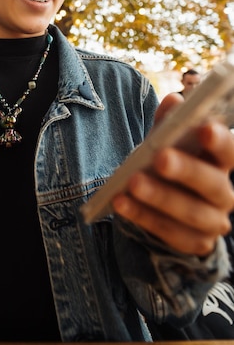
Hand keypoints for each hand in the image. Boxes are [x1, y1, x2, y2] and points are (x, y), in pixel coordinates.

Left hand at [113, 93, 233, 255]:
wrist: (164, 206)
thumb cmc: (169, 163)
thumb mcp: (166, 141)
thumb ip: (169, 122)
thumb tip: (174, 101)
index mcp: (221, 162)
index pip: (230, 151)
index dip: (220, 141)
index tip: (205, 128)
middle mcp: (224, 193)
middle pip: (212, 183)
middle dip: (186, 169)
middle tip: (160, 157)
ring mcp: (212, 221)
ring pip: (191, 212)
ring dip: (159, 196)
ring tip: (132, 182)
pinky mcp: (195, 243)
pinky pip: (170, 233)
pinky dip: (143, 216)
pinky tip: (121, 203)